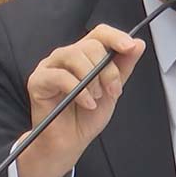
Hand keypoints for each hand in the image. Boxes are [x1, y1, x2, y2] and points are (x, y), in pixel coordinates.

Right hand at [16, 24, 145, 176]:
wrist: (69, 142)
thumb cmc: (86, 116)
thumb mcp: (112, 90)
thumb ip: (123, 67)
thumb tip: (138, 44)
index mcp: (84, 55)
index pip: (100, 34)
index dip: (116, 36)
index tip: (129, 47)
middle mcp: (66, 56)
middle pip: (90, 45)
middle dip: (107, 70)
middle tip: (111, 91)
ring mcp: (50, 66)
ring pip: (74, 55)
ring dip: (92, 79)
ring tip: (96, 98)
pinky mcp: (38, 80)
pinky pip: (60, 76)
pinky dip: (78, 91)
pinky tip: (86, 103)